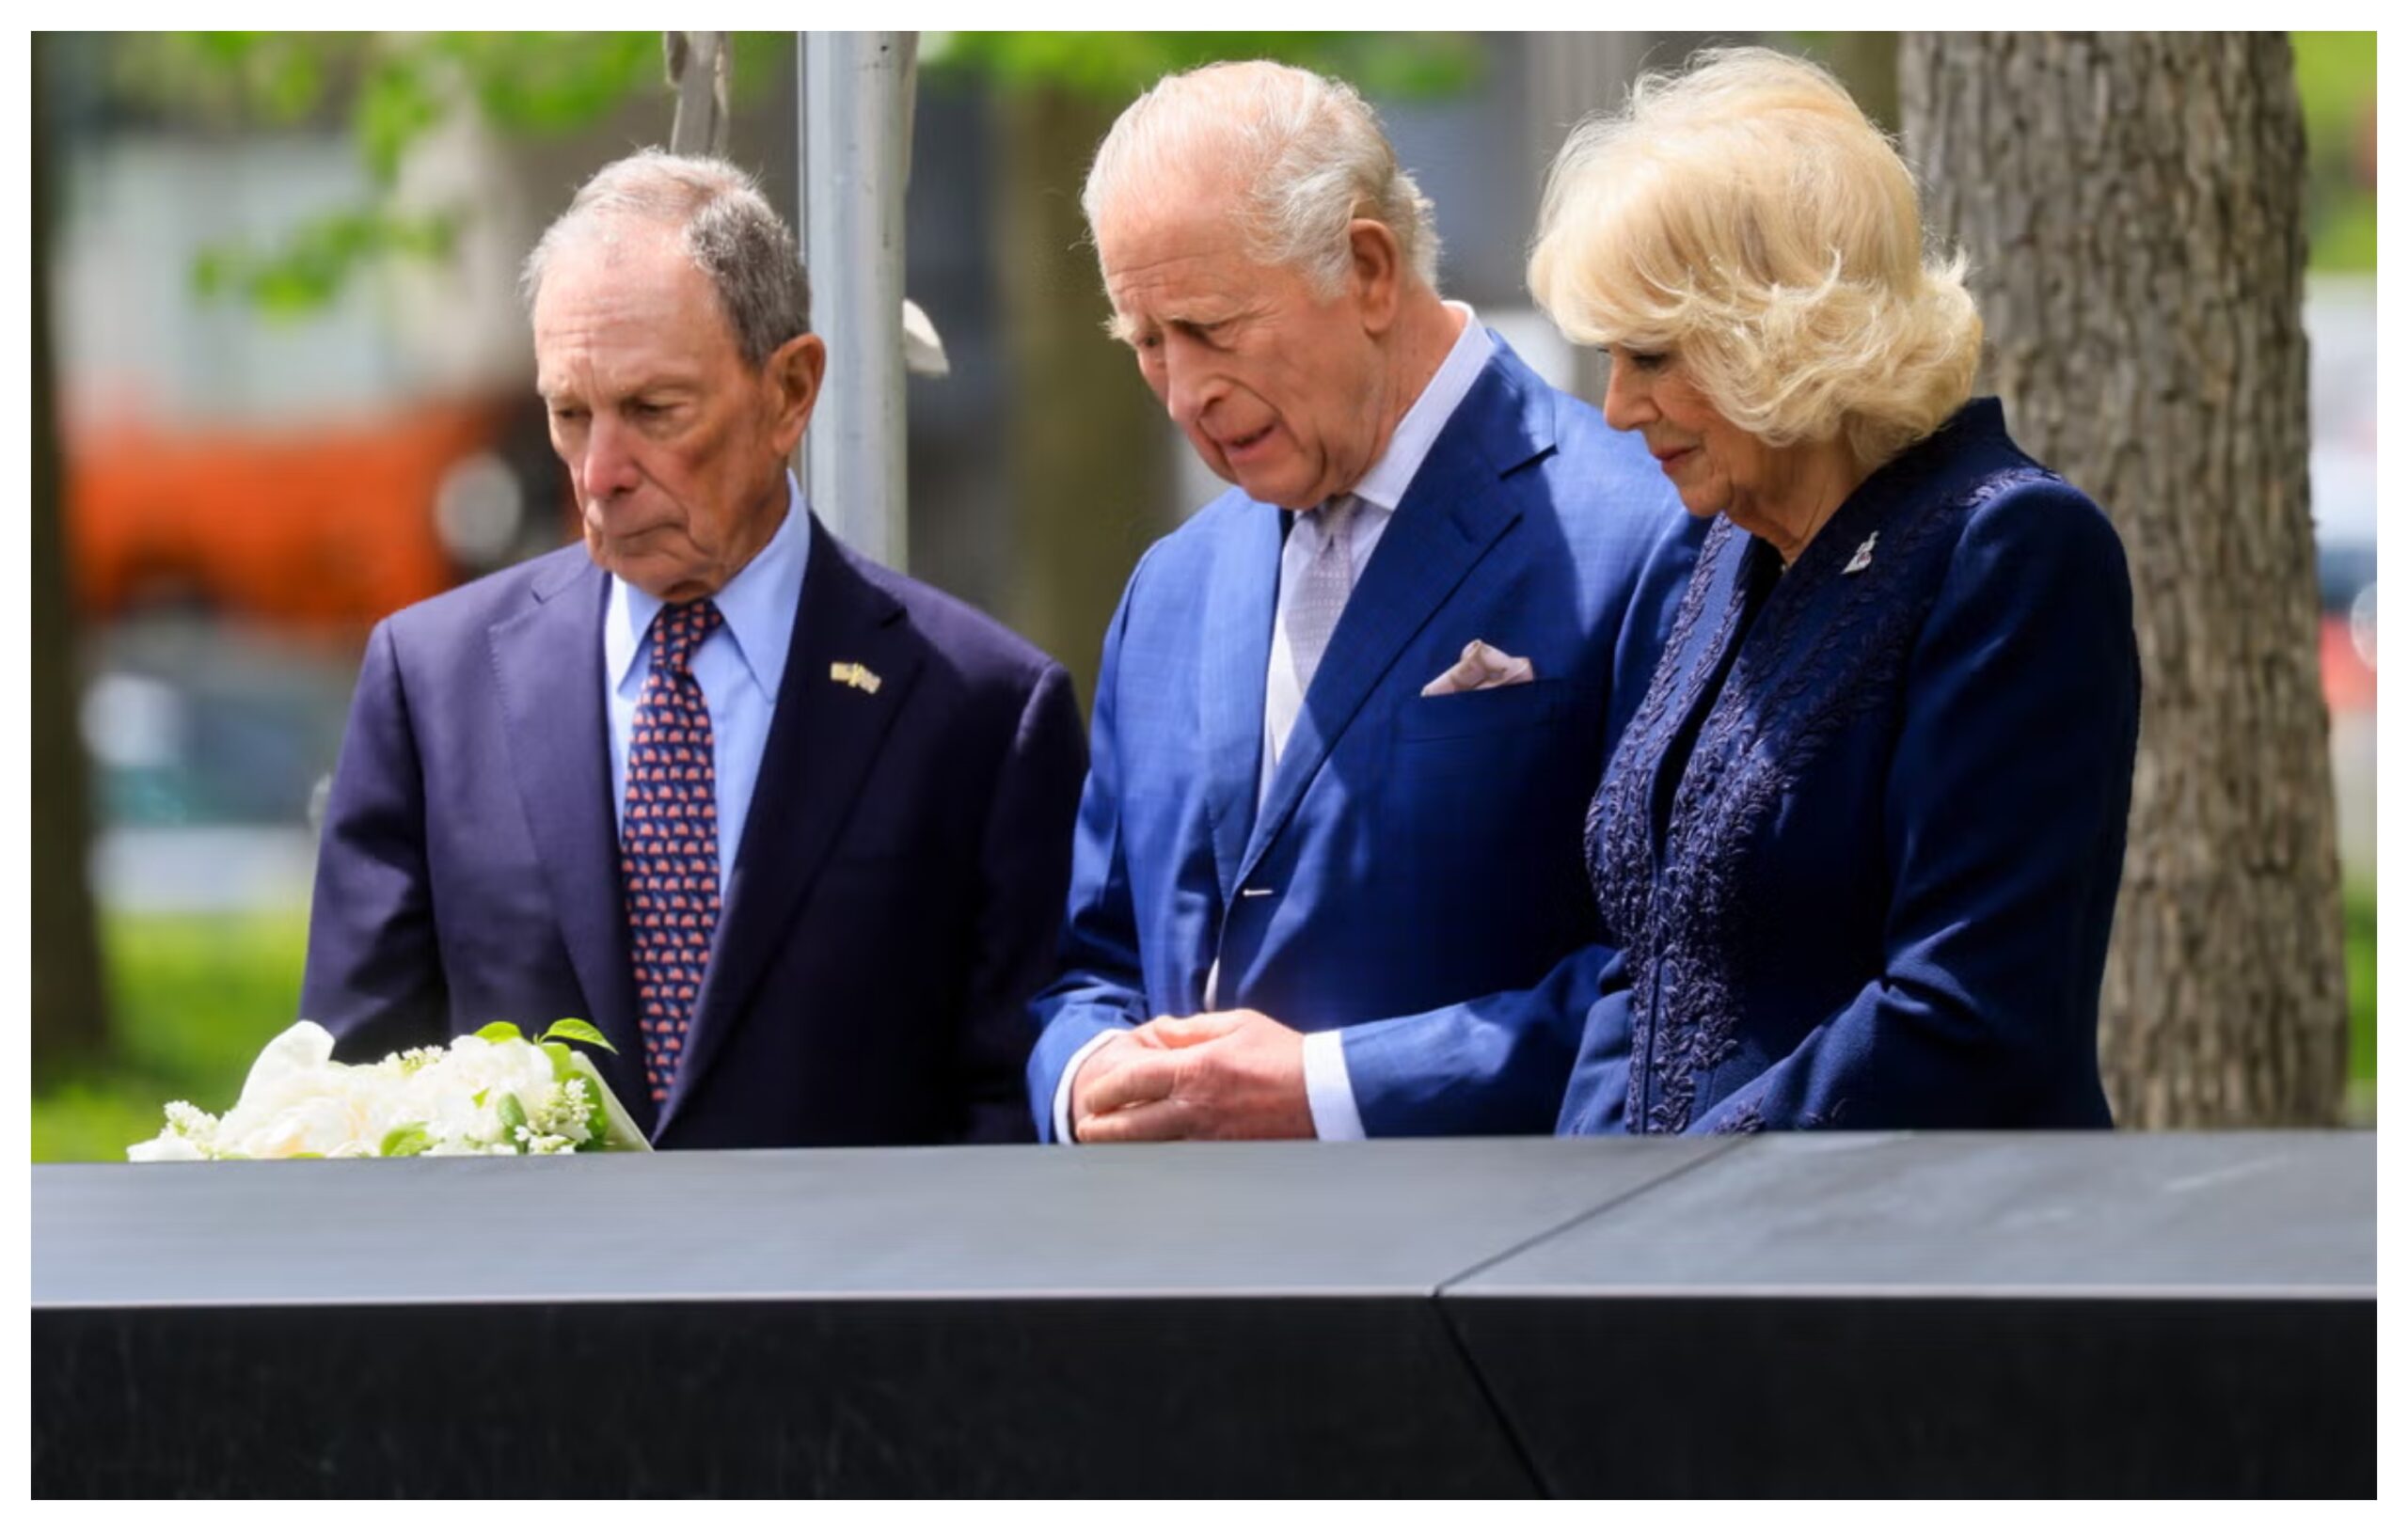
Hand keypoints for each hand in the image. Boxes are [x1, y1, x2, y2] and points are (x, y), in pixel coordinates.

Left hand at [1072, 1009, 1313, 1142]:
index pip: (1132, 1082)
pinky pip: (1181, 1165)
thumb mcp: (1238, 1024)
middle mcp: (1196, 1108)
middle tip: (1086, 1130)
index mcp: (1195, 1069)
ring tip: (1108, 1151)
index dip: (1105, 1090)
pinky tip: (1149, 1164)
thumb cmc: (1285, 1054)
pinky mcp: (1227, 1160)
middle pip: (1131, 1127)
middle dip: (1101, 1130)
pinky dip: (1160, 1164)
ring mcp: (1210, 1140)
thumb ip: (1192, 1029)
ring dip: (1125, 1152)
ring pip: (1151, 1152)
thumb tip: (1160, 1031)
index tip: (1093, 1096)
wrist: (1329, 1094)